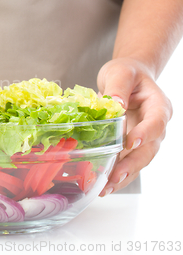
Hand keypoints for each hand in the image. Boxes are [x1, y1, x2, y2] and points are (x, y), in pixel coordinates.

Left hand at [97, 57, 171, 195]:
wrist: (128, 78)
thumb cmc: (127, 73)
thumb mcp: (121, 72)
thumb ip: (118, 86)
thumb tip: (116, 104)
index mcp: (158, 106)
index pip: (156, 122)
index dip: (145, 133)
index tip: (131, 143)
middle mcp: (156, 126)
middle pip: (149, 149)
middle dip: (132, 165)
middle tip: (114, 177)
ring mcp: (145, 138)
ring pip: (139, 161)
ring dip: (123, 176)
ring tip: (106, 188)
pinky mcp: (132, 146)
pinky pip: (128, 163)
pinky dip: (117, 175)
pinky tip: (103, 185)